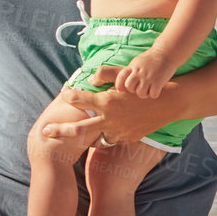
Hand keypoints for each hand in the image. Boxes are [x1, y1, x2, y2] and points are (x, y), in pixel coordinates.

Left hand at [47, 70, 183, 145]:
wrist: (172, 103)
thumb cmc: (145, 86)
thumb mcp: (124, 76)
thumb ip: (105, 76)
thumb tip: (88, 79)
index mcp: (106, 102)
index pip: (77, 100)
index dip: (67, 95)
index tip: (63, 93)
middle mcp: (110, 119)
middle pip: (78, 129)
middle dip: (59, 131)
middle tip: (44, 131)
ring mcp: (119, 131)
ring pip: (95, 139)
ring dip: (87, 138)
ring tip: (74, 138)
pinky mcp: (128, 138)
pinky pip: (112, 140)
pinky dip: (107, 137)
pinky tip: (103, 134)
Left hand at [114, 52, 169, 98]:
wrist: (167, 53)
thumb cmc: (152, 58)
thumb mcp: (138, 61)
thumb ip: (131, 70)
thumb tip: (124, 82)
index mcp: (133, 67)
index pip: (121, 77)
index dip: (119, 85)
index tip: (120, 90)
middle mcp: (139, 72)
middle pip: (129, 87)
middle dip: (133, 90)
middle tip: (140, 88)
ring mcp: (149, 77)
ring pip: (140, 93)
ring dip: (144, 94)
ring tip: (149, 90)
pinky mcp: (159, 81)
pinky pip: (153, 94)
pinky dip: (154, 94)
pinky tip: (156, 90)